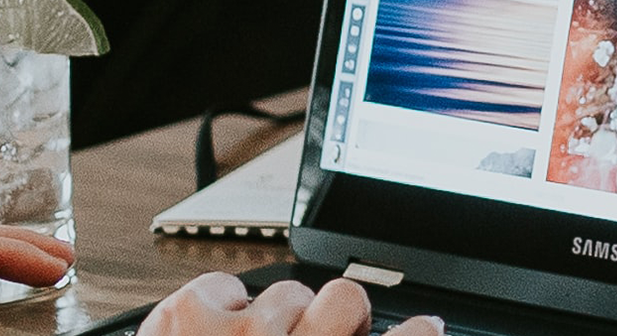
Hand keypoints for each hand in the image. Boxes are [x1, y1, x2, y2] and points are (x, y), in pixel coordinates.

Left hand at [143, 270, 436, 335]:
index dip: (419, 334)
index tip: (426, 328)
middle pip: (346, 301)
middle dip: (335, 317)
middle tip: (317, 335)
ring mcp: (241, 333)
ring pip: (289, 291)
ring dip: (275, 318)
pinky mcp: (190, 313)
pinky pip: (230, 285)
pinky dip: (222, 307)